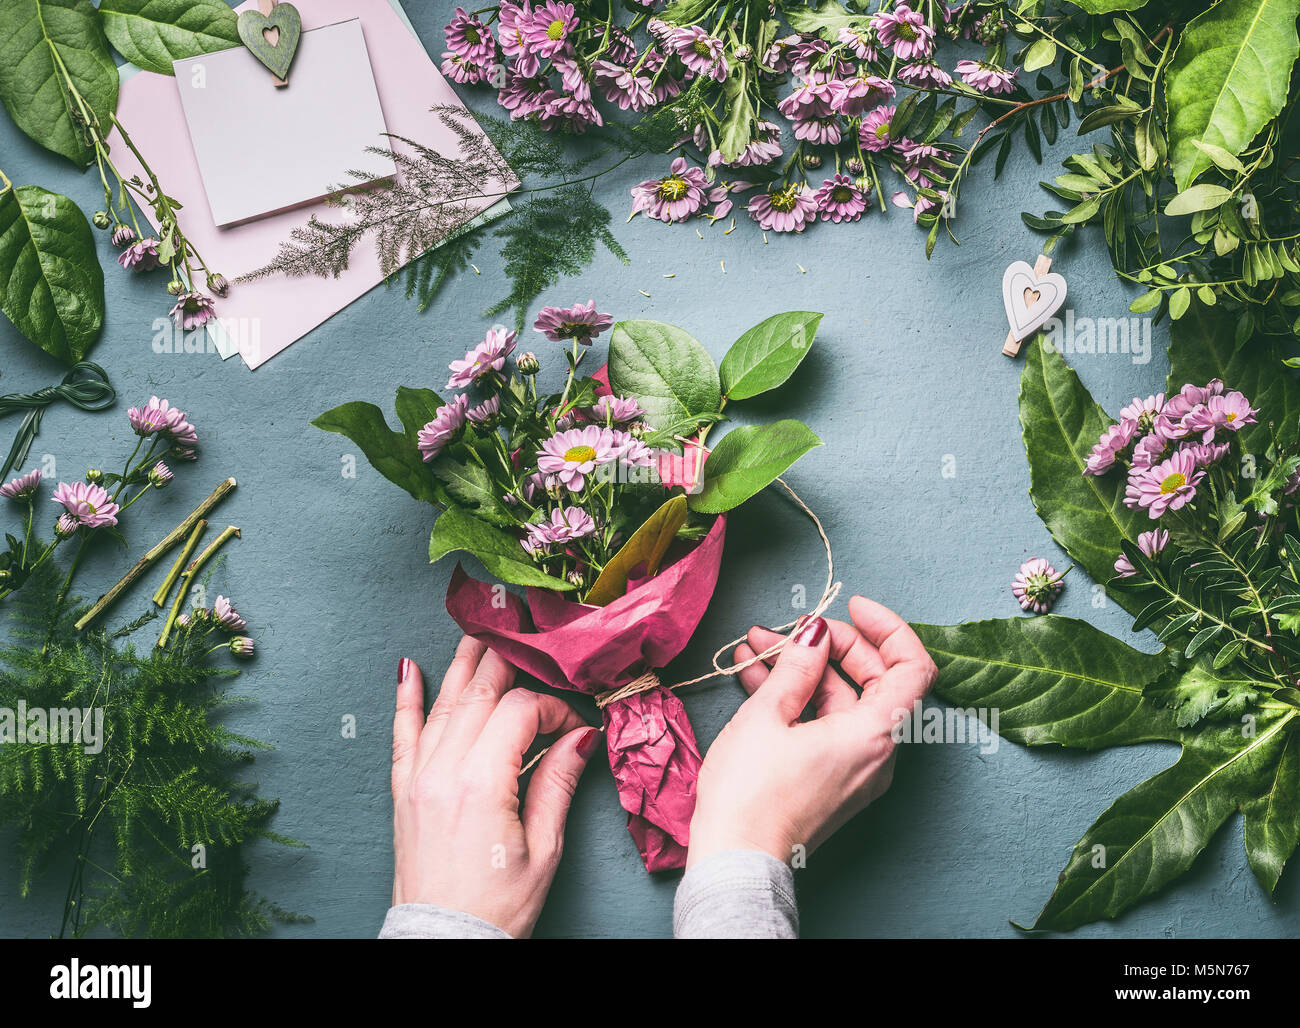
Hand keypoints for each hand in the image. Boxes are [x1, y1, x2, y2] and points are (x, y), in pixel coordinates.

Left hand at [390, 636, 600, 936]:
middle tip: (523, 633)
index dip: (549, 706)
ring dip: (461, 663)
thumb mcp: (543, 847)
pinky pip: (401, 734)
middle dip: (505, 661)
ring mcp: (418, 779)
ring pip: (442, 704)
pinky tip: (407, 670)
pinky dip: (405, 699)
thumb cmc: (497, 905)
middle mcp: (443, 772)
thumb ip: (557, 781)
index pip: (518, 712)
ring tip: (477, 631)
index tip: (569, 722)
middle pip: (477, 694)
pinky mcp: (404, 792)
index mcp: (481, 784)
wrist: (445, 941)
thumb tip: (579, 735)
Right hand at [687, 595, 936, 867]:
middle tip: (788, 629)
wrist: (734, 858)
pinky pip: (826, 725)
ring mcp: (855, 769)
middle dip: (830, 644)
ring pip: (842, 702)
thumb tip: (815, 634)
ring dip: (803, 670)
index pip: (912, 667)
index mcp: (874, 735)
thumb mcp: (767, 714)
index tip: (852, 606)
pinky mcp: (832, 779)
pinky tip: (756, 677)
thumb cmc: (751, 793)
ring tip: (755, 646)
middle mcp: (876, 753)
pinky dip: (798, 698)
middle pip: (873, 680)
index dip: (888, 628)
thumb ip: (797, 665)